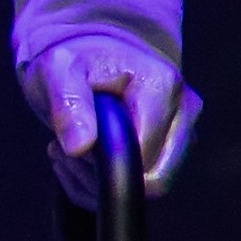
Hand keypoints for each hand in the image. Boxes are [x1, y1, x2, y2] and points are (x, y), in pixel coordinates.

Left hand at [28, 32, 197, 200]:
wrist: (88, 53)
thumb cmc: (75, 60)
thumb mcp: (57, 71)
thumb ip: (68, 105)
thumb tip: (81, 147)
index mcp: (161, 85)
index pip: (142, 155)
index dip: (102, 163)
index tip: (70, 146)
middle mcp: (184, 109)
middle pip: (154, 179)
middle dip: (101, 178)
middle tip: (67, 151)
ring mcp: (184, 130)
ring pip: (150, 187)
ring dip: (99, 183)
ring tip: (73, 150)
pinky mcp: (174, 148)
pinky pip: (146, 186)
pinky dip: (105, 184)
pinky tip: (85, 159)